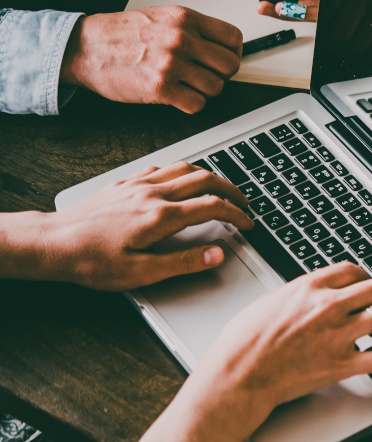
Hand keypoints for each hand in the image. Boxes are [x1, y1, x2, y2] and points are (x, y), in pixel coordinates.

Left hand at [42, 161, 252, 290]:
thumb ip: (184, 263)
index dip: (236, 214)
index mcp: (160, 217)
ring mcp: (136, 185)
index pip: (212, 206)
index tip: (247, 223)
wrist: (53, 243)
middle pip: (204, 179)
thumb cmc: (92, 260)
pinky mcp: (124, 183)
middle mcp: (151, 194)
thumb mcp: (142, 273)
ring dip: (209, 175)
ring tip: (220, 188)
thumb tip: (217, 254)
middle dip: (231, 190)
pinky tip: (182, 181)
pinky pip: (161, 168)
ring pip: (184, 168)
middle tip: (243, 203)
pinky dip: (182, 172)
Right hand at [61, 7, 241, 113]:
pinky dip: (190, 104)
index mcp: (185, 18)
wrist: (84, 47)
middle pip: (230, 66)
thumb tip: (223, 46)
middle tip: (205, 76)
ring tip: (186, 85)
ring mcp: (171, 64)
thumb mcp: (162, 17)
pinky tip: (176, 96)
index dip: (233, 53)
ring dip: (204, 91)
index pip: (233, 38)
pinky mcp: (160, 88)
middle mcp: (181, 38)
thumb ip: (193, 29)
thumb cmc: (121, 34)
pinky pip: (197, 105)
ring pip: (215, 87)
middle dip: (221, 75)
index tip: (223, 60)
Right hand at [181, 262, 371, 433]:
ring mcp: (339, 335)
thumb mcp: (271, 301)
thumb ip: (299, 294)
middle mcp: (329, 306)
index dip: (365, 275)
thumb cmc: (245, 342)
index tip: (366, 281)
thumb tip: (314, 293)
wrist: (240, 375)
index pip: (352, 271)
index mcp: (309, 288)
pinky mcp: (343, 364)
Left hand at [321, 0, 371, 59]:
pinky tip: (363, 50)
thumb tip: (297, 10)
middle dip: (332, 45)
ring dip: (348, 52)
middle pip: (340, 34)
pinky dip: (367, 57)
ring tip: (346, 48)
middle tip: (330, 47)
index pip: (322, 15)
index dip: (318, 32)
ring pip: (358, 45)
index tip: (317, 37)